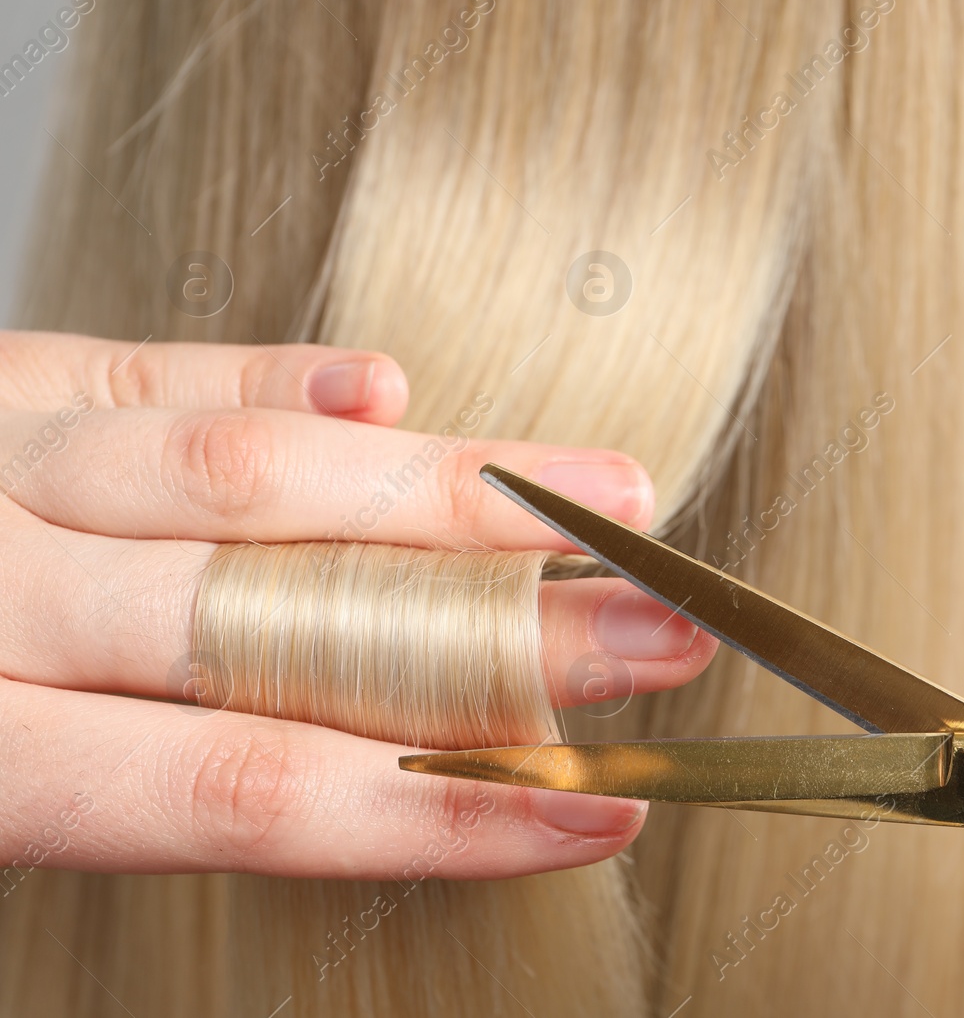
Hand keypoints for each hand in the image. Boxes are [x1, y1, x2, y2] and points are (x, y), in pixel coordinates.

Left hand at [0, 332, 714, 883]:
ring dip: (447, 492)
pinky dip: (279, 380)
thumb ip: (94, 793)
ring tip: (602, 499)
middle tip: (653, 641)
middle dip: (501, 634)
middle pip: (284, 617)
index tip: (588, 809)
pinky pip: (148, 369)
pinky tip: (385, 389)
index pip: (247, 785)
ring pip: (240, 475)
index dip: (444, 805)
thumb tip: (324, 786)